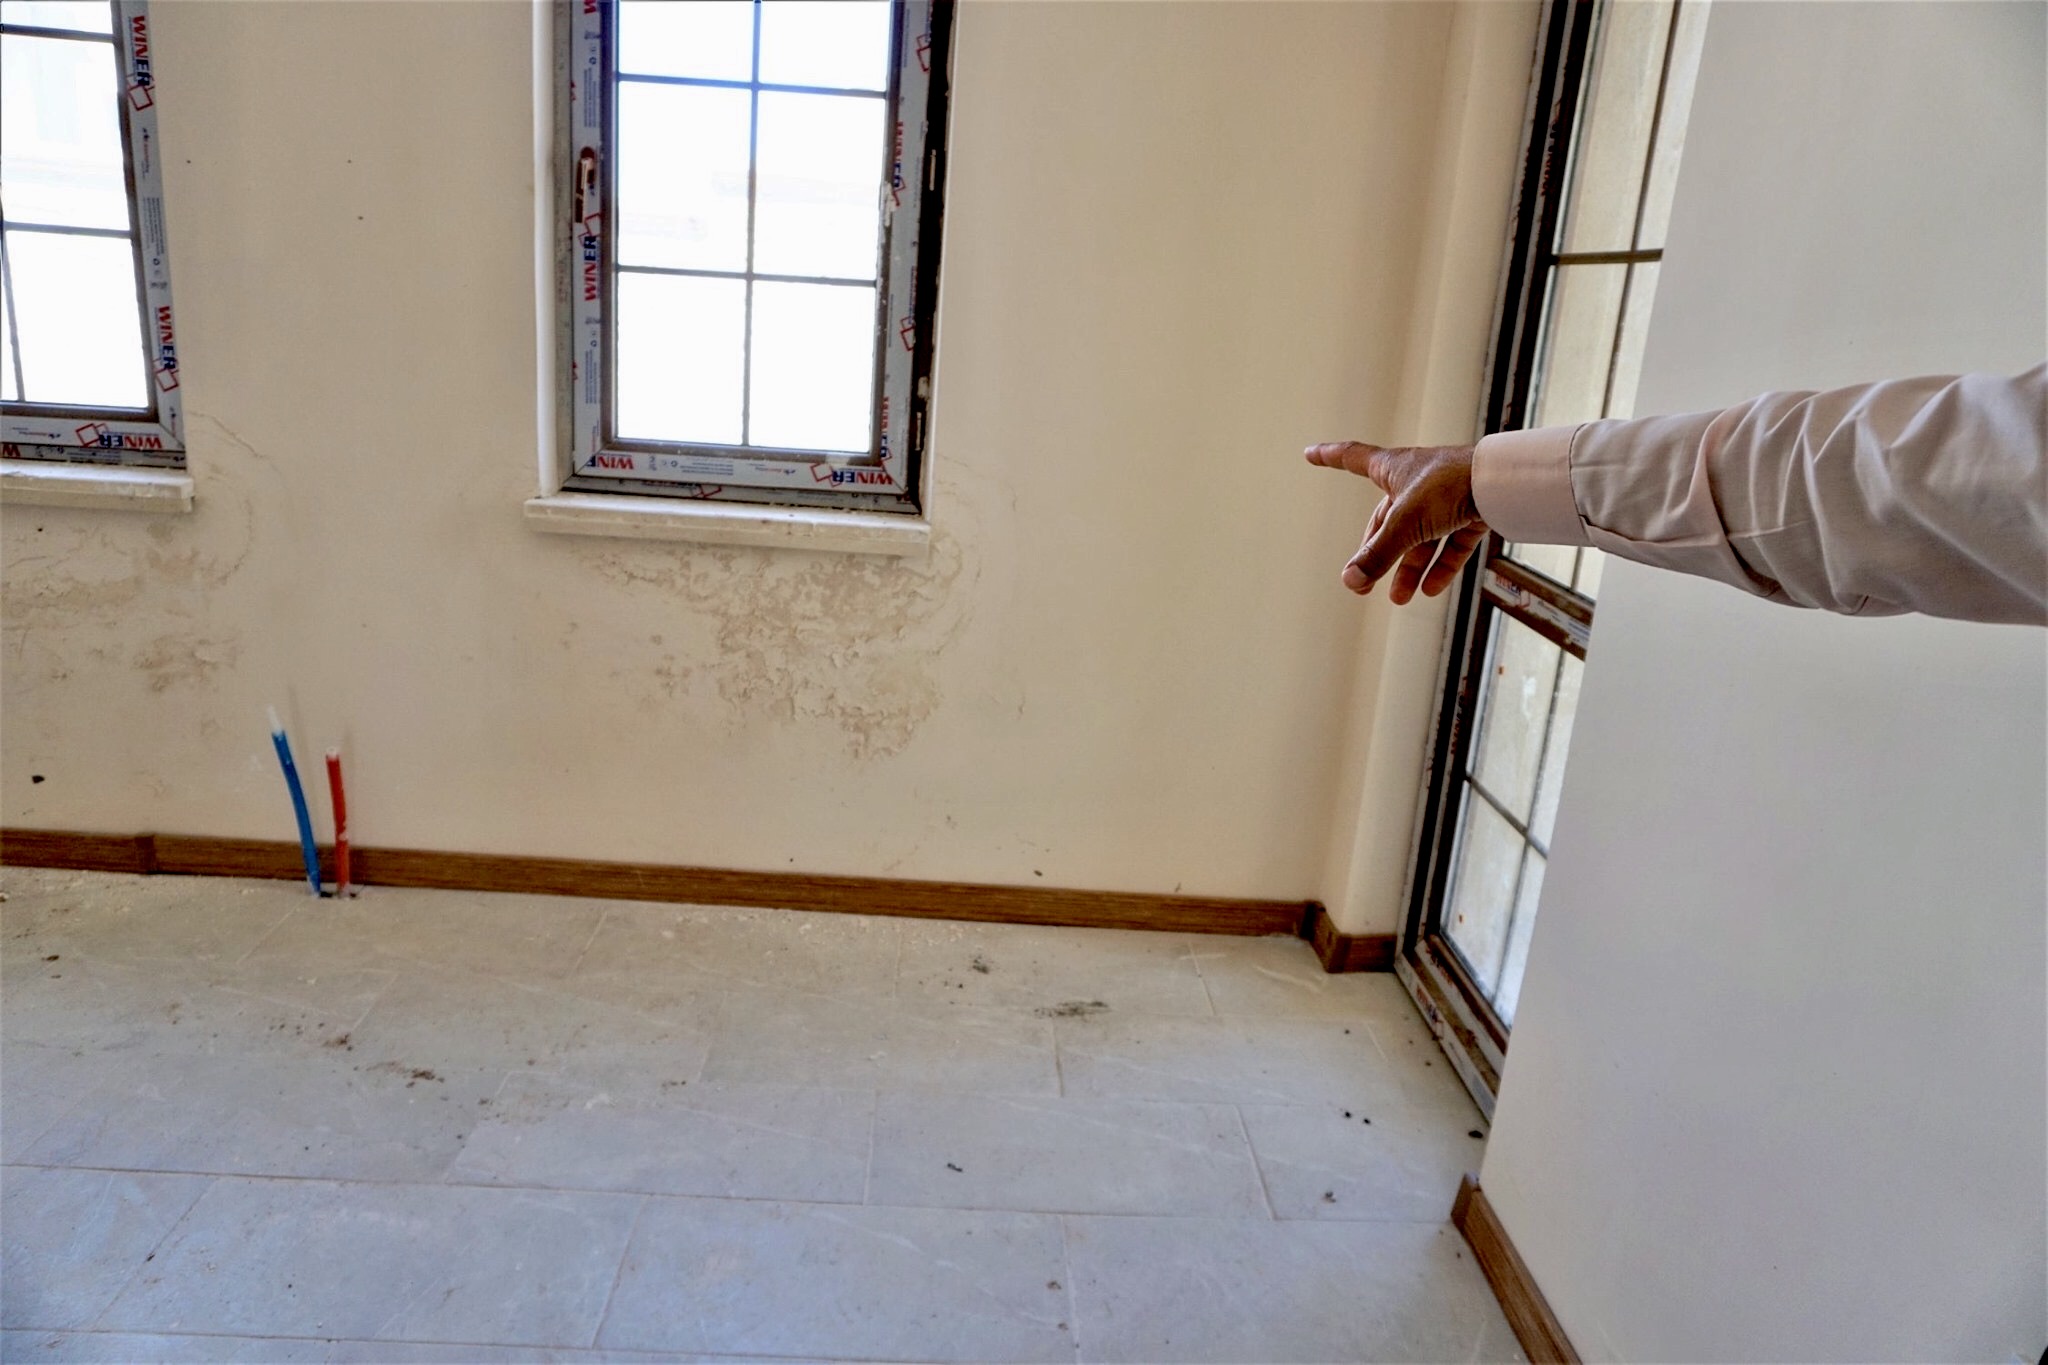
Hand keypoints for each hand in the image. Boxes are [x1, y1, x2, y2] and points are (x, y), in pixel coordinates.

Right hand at [1304, 441, 1487, 603]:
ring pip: (1420, 538)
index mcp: (1394, 468)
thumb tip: (1350, 580)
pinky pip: (1450, 544)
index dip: (1329, 456)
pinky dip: (1440, 567)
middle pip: (1387, 520)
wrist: (1502, 482)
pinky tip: (1430, 590)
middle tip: (1362, 583)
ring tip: (1399, 598)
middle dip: (1376, 553)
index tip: (1310, 454)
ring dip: (1408, 569)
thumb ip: (1378, 554)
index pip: (1352, 458)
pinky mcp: (1470, 512)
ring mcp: (1445, 498)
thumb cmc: (1450, 486)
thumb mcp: (1405, 523)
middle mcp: (1416, 481)